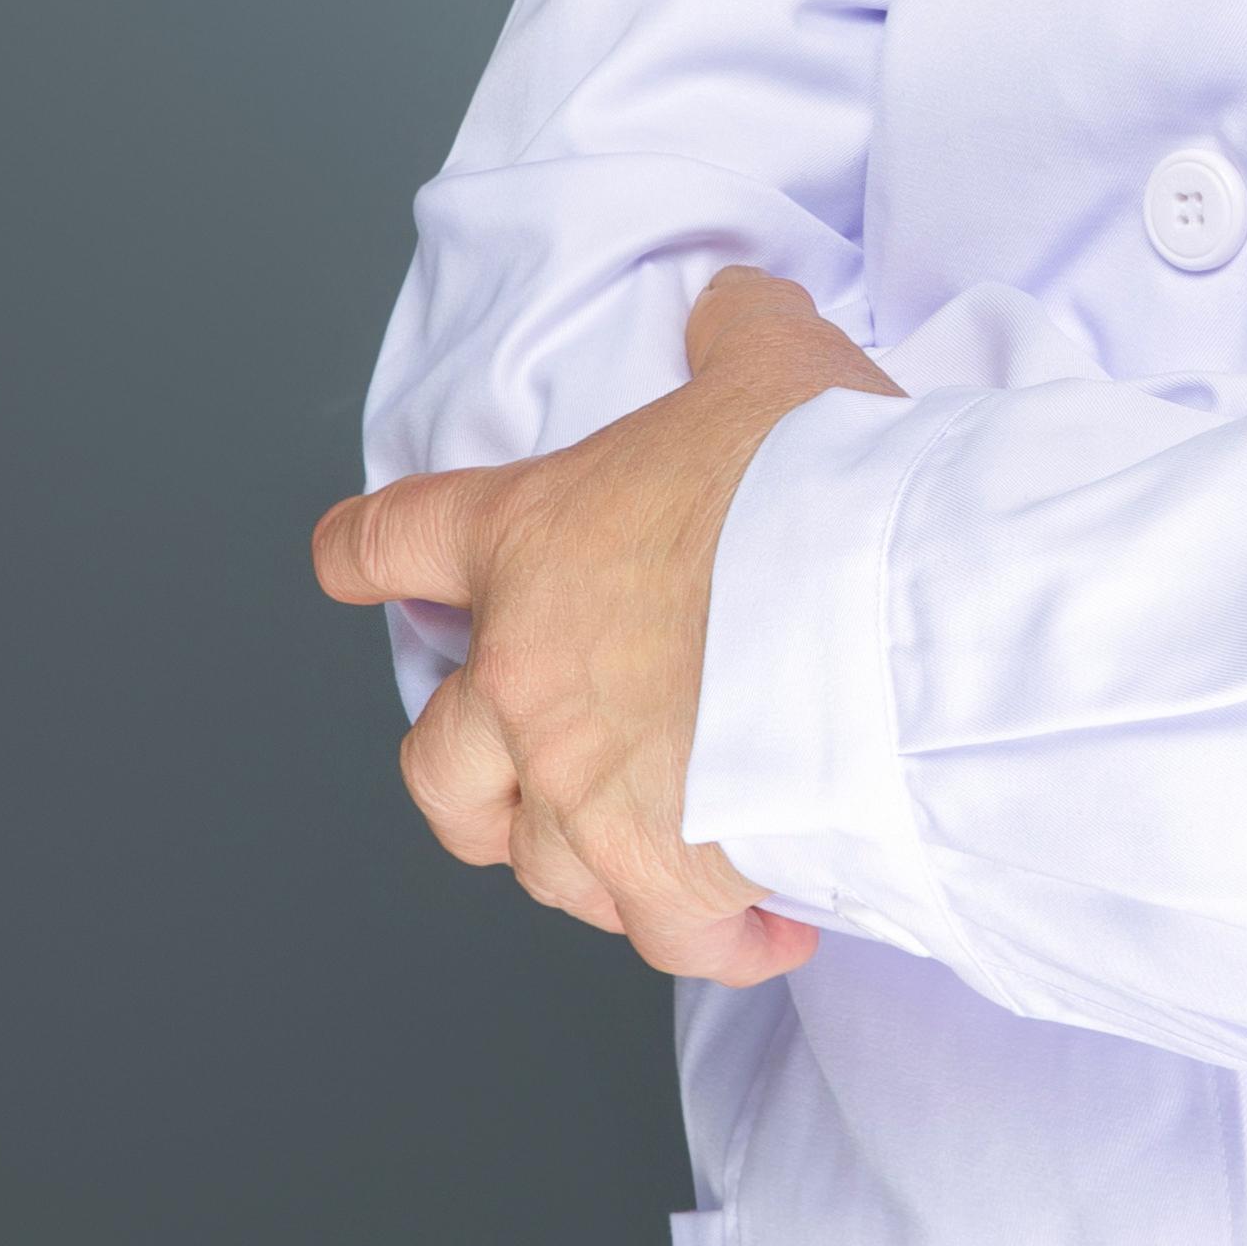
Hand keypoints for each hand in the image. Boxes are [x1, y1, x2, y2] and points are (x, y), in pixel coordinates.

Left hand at [311, 269, 896, 979]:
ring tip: (656, 854)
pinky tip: (758, 924)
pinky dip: (706, 936)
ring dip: (587, 861)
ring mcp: (586, 787)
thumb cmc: (825, 490)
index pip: (391, 540)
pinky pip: (660, 935)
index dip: (366, 555)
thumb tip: (737, 308)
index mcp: (530, 542)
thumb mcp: (778, 368)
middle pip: (436, 763)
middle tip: (520, 777)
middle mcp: (529, 678)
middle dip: (469, 780)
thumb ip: (738, 334)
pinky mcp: (664, 871)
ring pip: (534, 862)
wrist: (891, 606)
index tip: (355, 566)